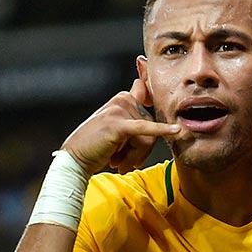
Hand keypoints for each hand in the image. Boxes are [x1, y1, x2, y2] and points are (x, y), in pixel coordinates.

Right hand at [62, 78, 181, 174]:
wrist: (76, 159)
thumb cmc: (97, 147)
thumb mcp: (119, 131)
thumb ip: (136, 122)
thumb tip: (162, 121)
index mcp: (122, 99)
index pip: (148, 97)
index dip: (157, 98)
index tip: (164, 87)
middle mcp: (122, 100)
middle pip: (151, 126)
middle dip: (141, 151)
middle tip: (124, 163)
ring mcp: (120, 110)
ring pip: (148, 137)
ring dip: (135, 157)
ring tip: (119, 163)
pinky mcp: (119, 125)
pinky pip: (146, 129)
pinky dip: (161, 131)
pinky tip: (176, 131)